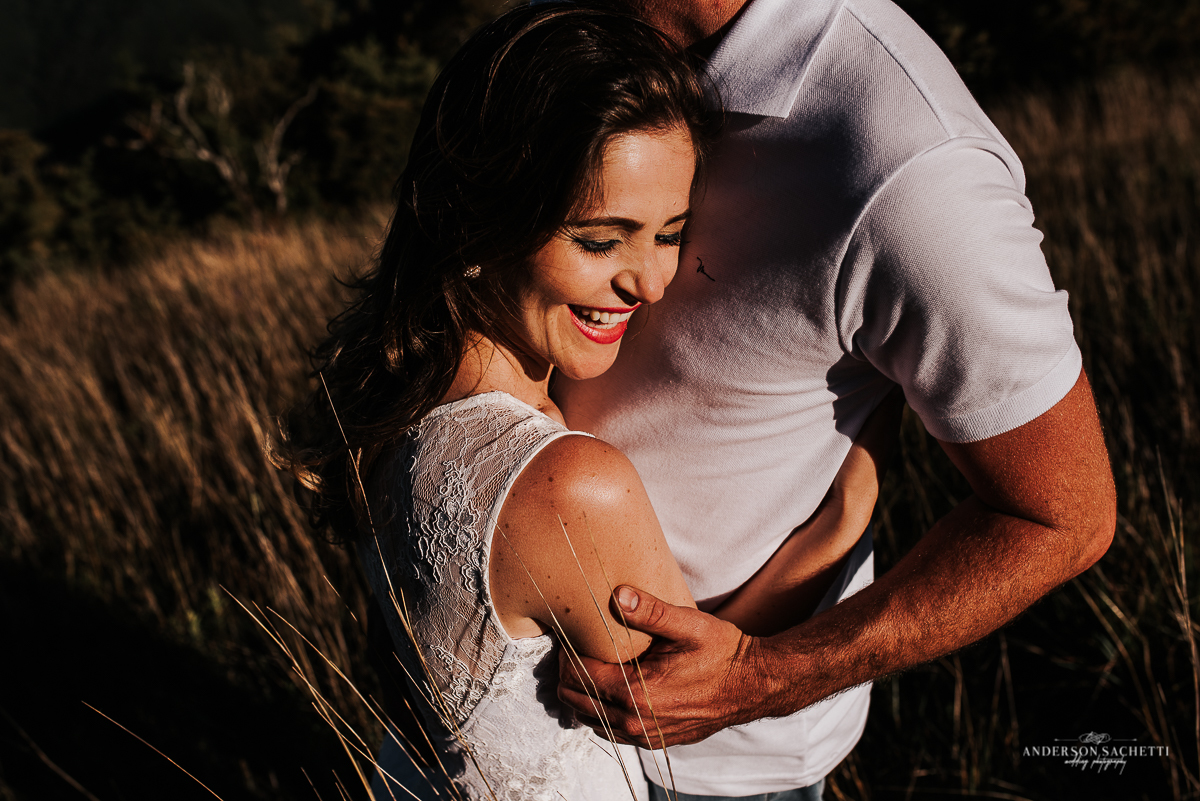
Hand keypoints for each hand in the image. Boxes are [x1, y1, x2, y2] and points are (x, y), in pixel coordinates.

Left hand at [557, 585, 761, 747]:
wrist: (752, 685)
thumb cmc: (722, 653)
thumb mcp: (688, 625)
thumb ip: (651, 612)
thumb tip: (619, 595)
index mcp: (637, 692)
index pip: (579, 676)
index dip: (569, 654)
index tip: (572, 636)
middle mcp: (636, 721)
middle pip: (576, 701)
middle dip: (569, 674)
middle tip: (576, 649)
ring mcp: (645, 736)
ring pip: (590, 720)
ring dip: (583, 695)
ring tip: (590, 667)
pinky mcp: (654, 741)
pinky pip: (612, 731)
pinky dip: (601, 712)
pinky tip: (609, 689)